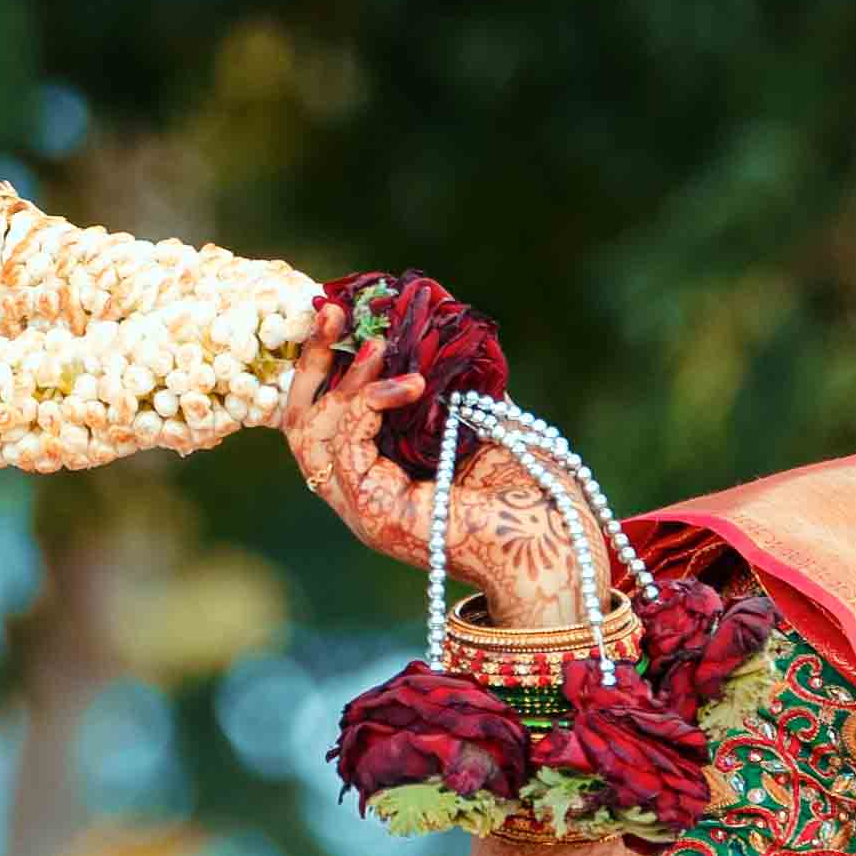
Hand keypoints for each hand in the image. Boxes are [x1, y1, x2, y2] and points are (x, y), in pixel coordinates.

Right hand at [278, 321, 601, 636]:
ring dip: (345, 380)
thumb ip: (452, 383)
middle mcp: (362, 496)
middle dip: (312, 361)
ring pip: (313, 435)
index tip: (340, 313)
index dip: (324, 365)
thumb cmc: (529, 492)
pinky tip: (408, 383)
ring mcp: (363, 509)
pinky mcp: (374, 513)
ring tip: (376, 344)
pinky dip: (370, 403)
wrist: (556, 543)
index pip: (323, 419)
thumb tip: (435, 325)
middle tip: (333, 312)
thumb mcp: (482, 419)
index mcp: (381, 477)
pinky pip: (347, 446)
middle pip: (300, 425)